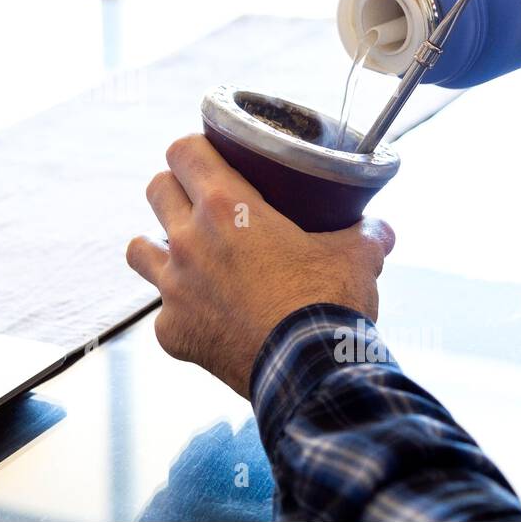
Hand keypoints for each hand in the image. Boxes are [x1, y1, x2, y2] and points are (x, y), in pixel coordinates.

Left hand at [125, 134, 395, 397]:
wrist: (310, 371)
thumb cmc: (328, 304)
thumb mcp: (355, 255)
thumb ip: (364, 234)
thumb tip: (381, 231)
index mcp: (228, 207)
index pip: (183, 151)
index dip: (194, 149)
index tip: (206, 156)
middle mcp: (188, 240)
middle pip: (156, 189)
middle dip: (173, 189)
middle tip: (200, 203)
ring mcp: (173, 287)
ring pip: (140, 248)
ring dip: (158, 247)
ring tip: (187, 256)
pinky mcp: (171, 331)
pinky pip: (163, 312)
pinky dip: (182, 313)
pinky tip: (209, 319)